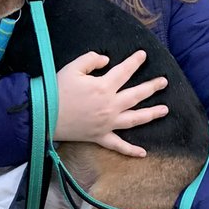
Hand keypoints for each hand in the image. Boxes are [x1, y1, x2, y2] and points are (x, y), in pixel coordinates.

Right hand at [54, 50, 168, 156]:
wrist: (44, 116)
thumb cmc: (57, 90)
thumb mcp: (72, 67)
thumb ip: (91, 60)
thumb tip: (106, 60)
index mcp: (104, 87)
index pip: (125, 71)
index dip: (135, 62)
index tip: (143, 55)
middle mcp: (110, 105)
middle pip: (136, 95)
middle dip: (152, 87)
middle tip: (164, 82)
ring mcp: (107, 123)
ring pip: (134, 119)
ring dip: (151, 114)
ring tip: (164, 110)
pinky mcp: (99, 137)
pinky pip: (118, 145)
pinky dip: (130, 150)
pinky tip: (143, 153)